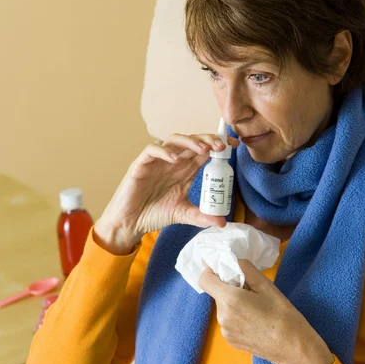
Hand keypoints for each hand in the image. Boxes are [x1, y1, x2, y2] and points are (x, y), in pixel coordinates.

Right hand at [95, 133, 239, 250]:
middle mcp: (173, 162)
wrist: (130, 223)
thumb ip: (201, 216)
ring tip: (202, 149)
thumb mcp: (183, 215)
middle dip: (208, 140)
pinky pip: (151, 150)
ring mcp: (157, 161)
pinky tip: (175, 160)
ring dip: (189, 141)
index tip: (233, 145)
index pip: (204, 151)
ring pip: (174, 140)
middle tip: (221, 146)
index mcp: (185, 170)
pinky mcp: (141, 165)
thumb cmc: (154, 214)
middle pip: (192, 141)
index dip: (218, 145)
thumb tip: (222, 222)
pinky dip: (164, 152)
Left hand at [199, 258, 333, 363]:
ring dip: (233, 302)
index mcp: (229, 300)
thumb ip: (245, 268)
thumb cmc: (282, 314)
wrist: (292, 348)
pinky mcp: (230, 341)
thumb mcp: (266, 285)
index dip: (211, 271)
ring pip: (223, 307)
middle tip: (250, 289)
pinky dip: (236, 316)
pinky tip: (254, 320)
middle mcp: (222, 317)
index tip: (225, 270)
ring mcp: (225, 331)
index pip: (204, 280)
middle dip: (229, 287)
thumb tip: (233, 261)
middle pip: (217, 293)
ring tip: (255, 307)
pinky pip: (228, 321)